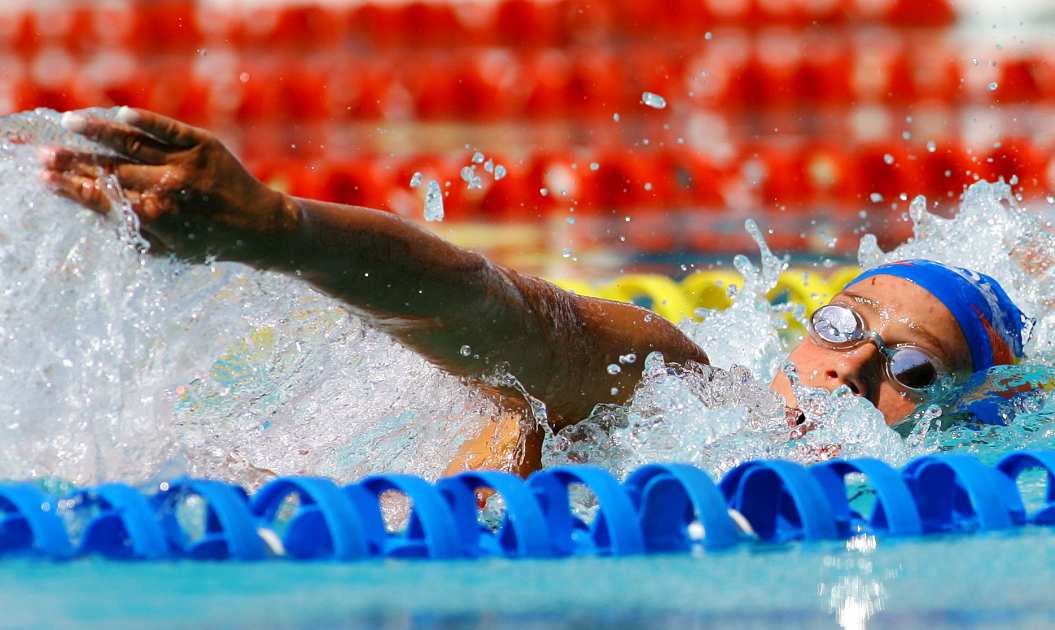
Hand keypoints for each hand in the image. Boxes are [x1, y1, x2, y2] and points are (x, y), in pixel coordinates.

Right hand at [40, 107, 297, 238]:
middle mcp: (168, 188)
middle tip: (43, 154)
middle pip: (109, 169)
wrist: (259, 227)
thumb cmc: (208, 242)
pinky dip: (144, 120)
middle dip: (73, 161)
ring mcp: (185, 164)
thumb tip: (91, 211)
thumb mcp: (168, 250)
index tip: (44, 178)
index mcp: (155, 217)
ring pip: (132, 142)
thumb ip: (132, 231)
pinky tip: (119, 113)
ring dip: (96, 131)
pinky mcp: (204, 145)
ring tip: (68, 124)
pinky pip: (168, 128)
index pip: (102, 197)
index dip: (71, 187)